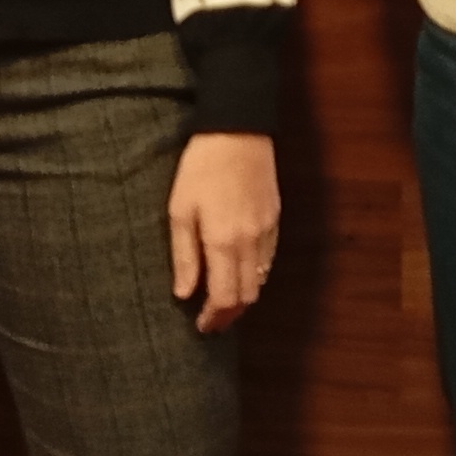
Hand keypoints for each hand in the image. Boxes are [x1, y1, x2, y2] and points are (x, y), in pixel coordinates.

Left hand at [168, 131, 280, 331]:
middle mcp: (250, 242)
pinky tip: (239, 270)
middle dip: (229, 313)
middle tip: (211, 320)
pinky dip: (255, 274)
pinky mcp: (275, 218)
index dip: (215, 318)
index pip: (225, 297)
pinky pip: (268, 259)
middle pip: (247, 295)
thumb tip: (184, 294)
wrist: (237, 129)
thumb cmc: (201, 168)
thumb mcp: (180, 210)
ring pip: (261, 279)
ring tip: (223, 299)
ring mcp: (267, 230)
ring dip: (243, 295)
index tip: (201, 326)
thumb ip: (184, 255)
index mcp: (224, 242)